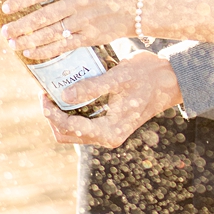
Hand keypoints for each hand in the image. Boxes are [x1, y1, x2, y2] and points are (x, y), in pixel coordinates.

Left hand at [1, 0, 136, 60]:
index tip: (5, 7)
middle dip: (21, 26)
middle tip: (4, 31)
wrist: (132, 7)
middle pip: (44, 16)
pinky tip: (30, 53)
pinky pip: (63, 46)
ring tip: (13, 44)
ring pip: (51, 33)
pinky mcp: (90, 37)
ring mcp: (85, 20)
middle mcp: (79, 0)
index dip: (22, 0)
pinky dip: (45, 51)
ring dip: (29, 40)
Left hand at [40, 52, 181, 147]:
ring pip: (74, 132)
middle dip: (53, 116)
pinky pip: (83, 124)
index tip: (43, 94)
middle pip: (68, 135)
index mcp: (110, 131)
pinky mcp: (110, 124)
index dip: (51, 113)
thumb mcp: (119, 77)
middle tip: (45, 92)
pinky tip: (69, 93)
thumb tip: (64, 94)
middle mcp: (108, 137)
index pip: (70, 128)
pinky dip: (72, 112)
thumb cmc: (148, 76)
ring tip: (53, 91)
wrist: (171, 79)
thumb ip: (92, 87)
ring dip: (61, 115)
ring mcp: (109, 132)